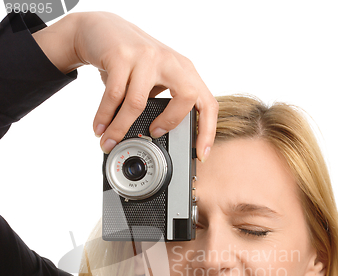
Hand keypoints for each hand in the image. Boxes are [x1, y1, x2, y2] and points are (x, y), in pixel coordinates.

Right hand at [33, 11, 217, 159]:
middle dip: (171, 122)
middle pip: (187, 97)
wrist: (101, 29)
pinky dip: (105, 116)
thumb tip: (159, 140)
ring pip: (138, 103)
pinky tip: (99, 128)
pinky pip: (114, 95)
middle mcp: (169, 61)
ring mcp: (146, 56)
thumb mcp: (156, 78)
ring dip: (120, 128)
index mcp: (183, 70)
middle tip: (153, 135)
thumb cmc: (131, 60)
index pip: (207, 102)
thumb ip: (163, 102)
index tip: (201, 154)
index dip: (207, 131)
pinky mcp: (121, 55)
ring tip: (108, 142)